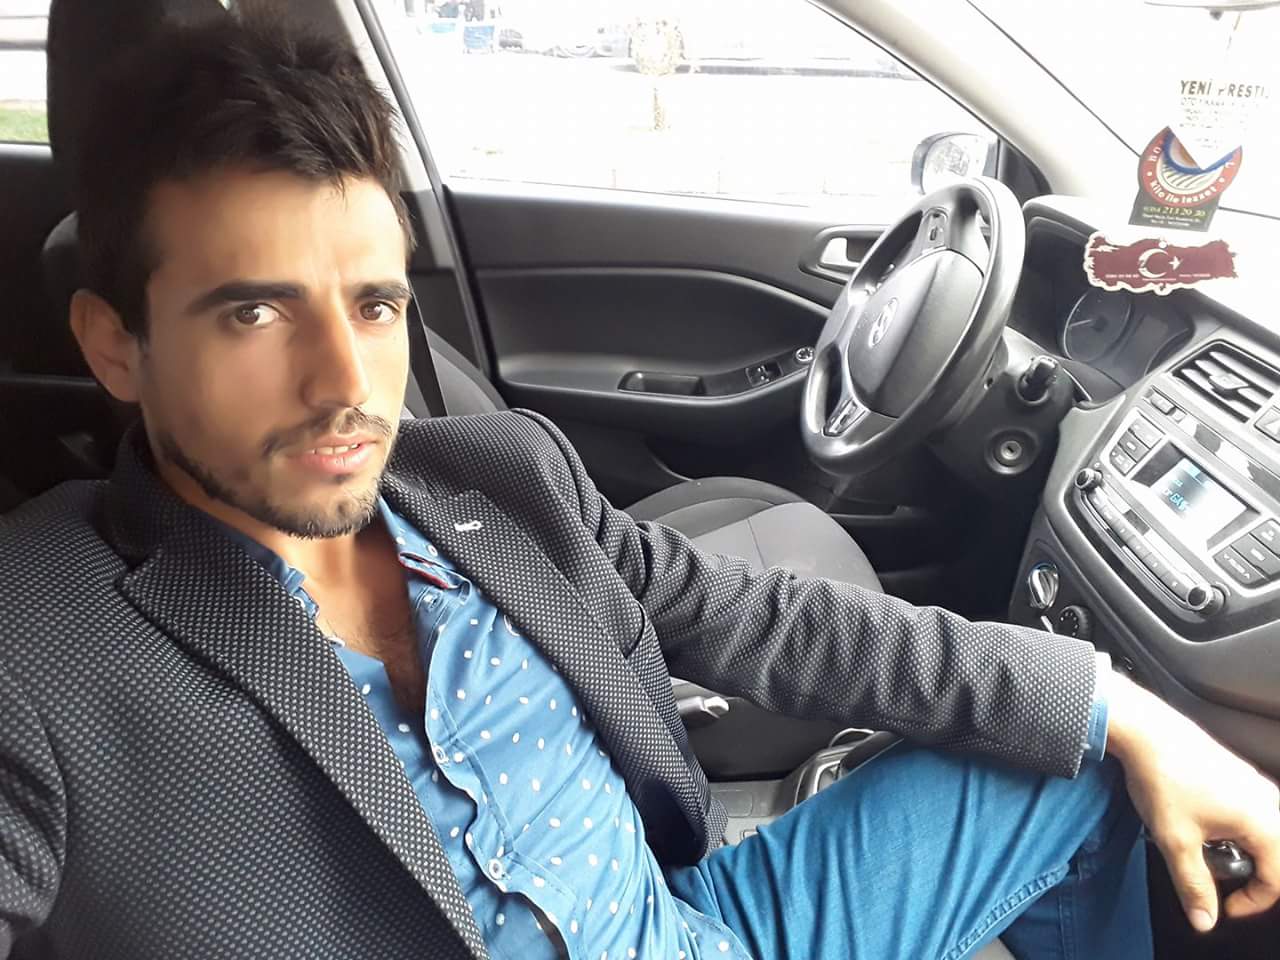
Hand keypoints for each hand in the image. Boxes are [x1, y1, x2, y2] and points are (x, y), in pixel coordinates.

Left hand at [1105, 673, 1279, 931]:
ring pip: (1265, 835)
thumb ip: (1194, 885)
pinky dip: (1234, 828)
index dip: (1249, 902)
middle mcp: (1268, 802)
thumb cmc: (1164, 780)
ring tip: (1203, 846)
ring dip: (1241, 851)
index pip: (1276, 882)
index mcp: (1264, 822)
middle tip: (1213, 875)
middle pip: (1275, 858)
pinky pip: (1252, 813)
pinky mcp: (1240, 774)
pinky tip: (1201, 822)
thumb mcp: (1175, 841)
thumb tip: (1205, 920)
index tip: (1219, 906)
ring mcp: (1256, 785)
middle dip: (1248, 876)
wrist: (1146, 730)